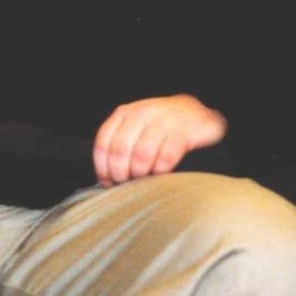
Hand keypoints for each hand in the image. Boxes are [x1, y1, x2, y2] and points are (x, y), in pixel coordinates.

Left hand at [92, 94, 226, 185]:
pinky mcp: (182, 132)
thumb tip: (106, 177)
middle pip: (120, 151)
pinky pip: (166, 157)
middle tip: (125, 184)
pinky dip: (160, 170)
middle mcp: (140, 115)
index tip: (107, 182)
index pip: (103, 143)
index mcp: (123, 114)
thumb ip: (119, 143)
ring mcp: (162, 122)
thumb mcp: (133, 125)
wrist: (192, 111)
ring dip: (139, 173)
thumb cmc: (157, 124)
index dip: (102, 167)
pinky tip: (159, 173)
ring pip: (141, 155)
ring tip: (142, 179)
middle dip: (120, 173)